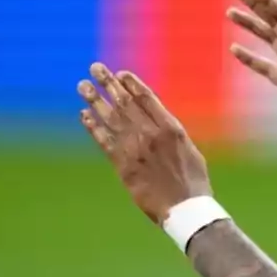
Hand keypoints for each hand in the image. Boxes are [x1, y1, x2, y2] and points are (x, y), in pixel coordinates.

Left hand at [77, 64, 211, 223]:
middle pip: (125, 102)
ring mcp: (135, 149)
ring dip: (95, 99)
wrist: (185, 208)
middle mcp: (150, 133)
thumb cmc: (192, 182)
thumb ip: (171, 132)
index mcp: (170, 127)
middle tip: (95, 68)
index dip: (131, 84)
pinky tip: (84, 115)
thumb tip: (157, 120)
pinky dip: (93, 127)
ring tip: (83, 86)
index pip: (146, 98)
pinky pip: (104, 141)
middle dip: (109, 83)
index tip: (120, 73)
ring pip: (111, 118)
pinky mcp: (123, 166)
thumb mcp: (189, 149)